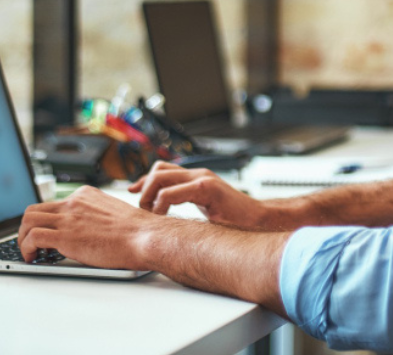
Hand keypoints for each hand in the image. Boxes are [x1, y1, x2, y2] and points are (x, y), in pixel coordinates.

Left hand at [18, 185, 165, 269]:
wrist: (144, 237)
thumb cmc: (136, 231)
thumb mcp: (112, 213)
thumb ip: (94, 216)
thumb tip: (85, 230)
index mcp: (85, 195)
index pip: (53, 204)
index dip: (45, 221)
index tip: (45, 232)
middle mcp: (74, 202)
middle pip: (35, 210)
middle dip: (27, 227)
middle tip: (30, 242)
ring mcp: (68, 218)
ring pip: (28, 221)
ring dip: (22, 238)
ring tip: (28, 252)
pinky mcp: (65, 235)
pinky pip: (32, 237)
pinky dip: (26, 248)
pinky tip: (32, 257)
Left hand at [129, 161, 269, 228]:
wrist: (259, 221)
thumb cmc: (235, 221)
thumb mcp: (205, 211)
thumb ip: (188, 205)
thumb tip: (164, 215)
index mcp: (196, 179)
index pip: (162, 171)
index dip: (144, 181)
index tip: (133, 193)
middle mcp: (198, 174)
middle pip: (158, 169)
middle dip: (143, 188)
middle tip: (143, 209)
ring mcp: (203, 178)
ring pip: (161, 176)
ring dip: (149, 195)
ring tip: (152, 213)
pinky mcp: (207, 188)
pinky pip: (172, 192)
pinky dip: (161, 204)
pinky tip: (164, 217)